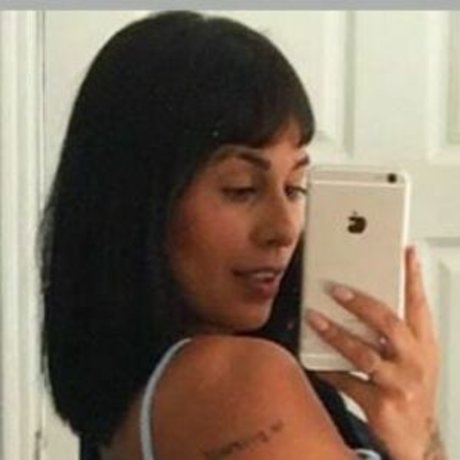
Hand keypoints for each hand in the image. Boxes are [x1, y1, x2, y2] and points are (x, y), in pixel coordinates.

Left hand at [306, 247, 443, 459]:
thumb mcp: (414, 358)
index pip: (419, 305)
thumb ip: (397, 331)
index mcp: (424, 346)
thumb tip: (365, 299)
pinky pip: (347, 382)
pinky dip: (328, 370)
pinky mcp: (382, 405)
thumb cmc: (412, 389)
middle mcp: (415, 362)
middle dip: (361, 304)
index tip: (405, 252)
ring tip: (315, 319)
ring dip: (336, 334)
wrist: (417, 439)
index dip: (412, 277)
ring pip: (364, 353)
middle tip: (337, 290)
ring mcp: (400, 384)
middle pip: (388, 324)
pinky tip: (313, 361)